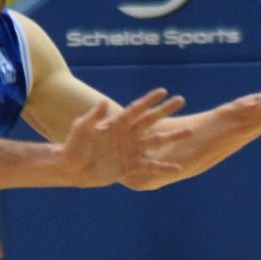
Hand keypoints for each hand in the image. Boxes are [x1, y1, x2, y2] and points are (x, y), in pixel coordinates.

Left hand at [60, 87, 186, 186]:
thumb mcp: (81, 129)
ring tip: (189, 131)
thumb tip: (102, 102)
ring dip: (172, 137)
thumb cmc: (73, 145)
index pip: (136, 109)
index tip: (163, 91)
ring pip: (156, 141)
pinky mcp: (131, 166)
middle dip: (165, 111)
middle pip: (150, 120)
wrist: (72, 168)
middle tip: (181, 100)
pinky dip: (163, 167)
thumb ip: (93, 117)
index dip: (149, 100)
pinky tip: (177, 168)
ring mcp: (131, 150)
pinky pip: (150, 166)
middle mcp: (127, 135)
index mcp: (117, 123)